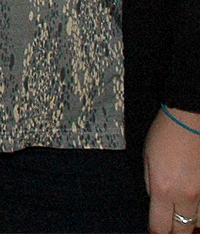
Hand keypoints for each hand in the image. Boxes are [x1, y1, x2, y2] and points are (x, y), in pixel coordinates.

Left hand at [146, 105, 199, 233]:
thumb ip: (151, 186)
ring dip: (193, 223)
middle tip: (171, 225)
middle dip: (175, 230)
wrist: (189, 120)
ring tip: (187, 218)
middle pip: (183, 230)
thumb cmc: (166, 135)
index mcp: (164, 189)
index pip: (160, 226)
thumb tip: (156, 204)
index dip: (157, 231)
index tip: (156, 230)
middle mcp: (187, 196)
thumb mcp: (147, 160)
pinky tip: (197, 208)